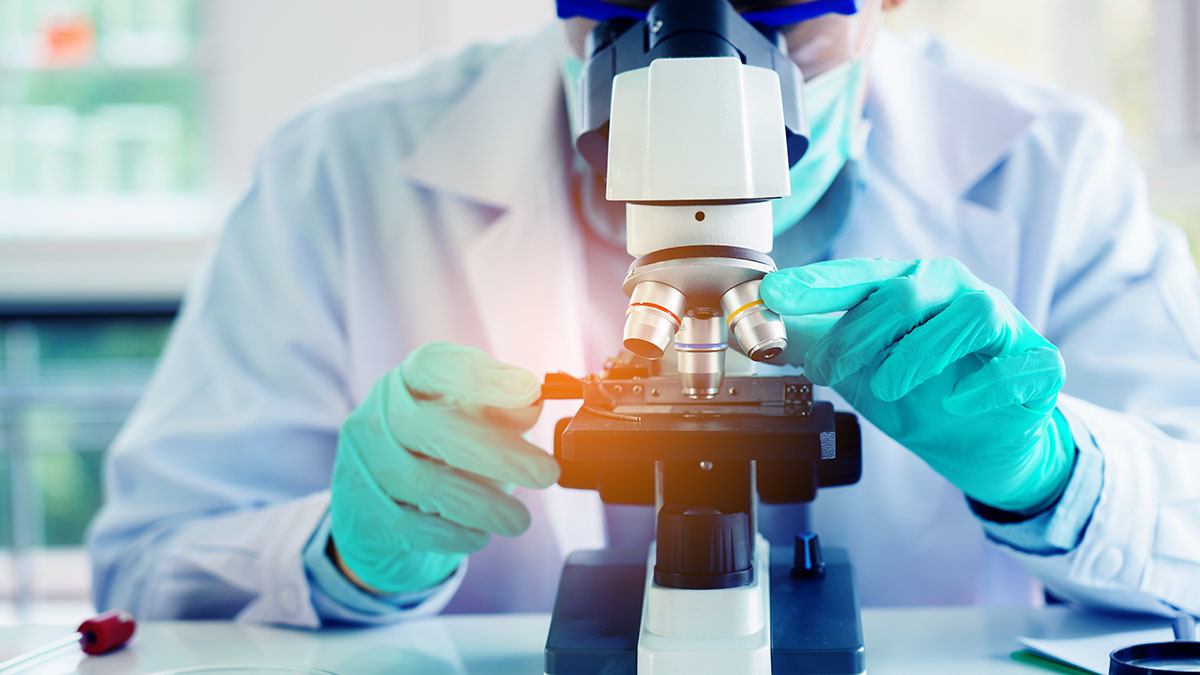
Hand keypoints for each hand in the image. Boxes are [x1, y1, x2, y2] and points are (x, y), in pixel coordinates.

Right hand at [329, 342, 558, 594]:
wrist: (380, 508)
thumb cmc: (441, 453)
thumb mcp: (474, 424)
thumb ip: (501, 413)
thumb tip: (532, 405)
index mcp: (411, 379)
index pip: (439, 367)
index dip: (484, 379)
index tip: (529, 391)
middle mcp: (380, 413)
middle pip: (436, 428)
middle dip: (497, 453)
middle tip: (546, 473)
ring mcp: (364, 462)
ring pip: (425, 482)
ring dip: (481, 503)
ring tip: (519, 520)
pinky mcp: (361, 512)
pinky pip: (409, 525)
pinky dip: (450, 533)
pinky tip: (478, 536)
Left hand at [761, 257, 1075, 512]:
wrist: (977, 445)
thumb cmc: (920, 393)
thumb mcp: (858, 370)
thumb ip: (814, 345)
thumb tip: (758, 332)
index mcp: (911, 287)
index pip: (861, 276)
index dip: (817, 283)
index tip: (775, 294)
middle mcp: (957, 294)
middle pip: (910, 290)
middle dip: (861, 331)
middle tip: (830, 368)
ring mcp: (1005, 326)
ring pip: (972, 313)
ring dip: (920, 352)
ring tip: (887, 386)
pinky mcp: (1039, 364)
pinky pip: (1020, 364)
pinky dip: (986, 383)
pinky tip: (958, 401)